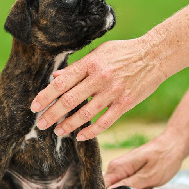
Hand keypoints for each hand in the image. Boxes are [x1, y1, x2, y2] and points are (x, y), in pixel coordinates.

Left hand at [31, 38, 166, 140]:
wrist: (154, 55)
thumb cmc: (123, 52)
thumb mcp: (98, 53)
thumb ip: (77, 67)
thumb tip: (56, 78)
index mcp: (90, 63)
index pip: (61, 82)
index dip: (45, 96)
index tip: (34, 107)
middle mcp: (100, 78)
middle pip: (69, 100)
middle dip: (51, 114)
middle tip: (41, 124)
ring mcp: (113, 92)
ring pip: (85, 114)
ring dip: (68, 125)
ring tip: (58, 131)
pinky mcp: (125, 103)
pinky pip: (105, 122)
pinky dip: (91, 131)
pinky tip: (81, 136)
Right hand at [103, 131, 182, 188]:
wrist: (174, 145)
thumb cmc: (164, 158)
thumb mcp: (149, 175)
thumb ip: (129, 186)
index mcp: (117, 167)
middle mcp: (116, 168)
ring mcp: (123, 170)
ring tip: (150, 185)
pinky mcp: (130, 173)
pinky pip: (131, 188)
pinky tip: (150, 184)